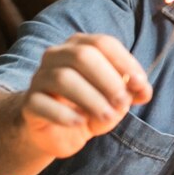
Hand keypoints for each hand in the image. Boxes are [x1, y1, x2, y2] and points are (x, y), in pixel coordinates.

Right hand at [21, 34, 151, 158]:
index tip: (141, 85)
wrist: (57, 131)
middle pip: (82, 56)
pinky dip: (65, 114)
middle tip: (122, 103)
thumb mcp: (115, 99)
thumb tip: (144, 91)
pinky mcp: (29, 103)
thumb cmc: (90, 106)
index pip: (103, 43)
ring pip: (63, 78)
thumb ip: (131, 92)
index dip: (125, 62)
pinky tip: (80, 123)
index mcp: (80, 46)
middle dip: (108, 80)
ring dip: (91, 98)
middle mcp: (57, 56)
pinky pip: (42, 103)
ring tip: (107, 116)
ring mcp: (40, 78)